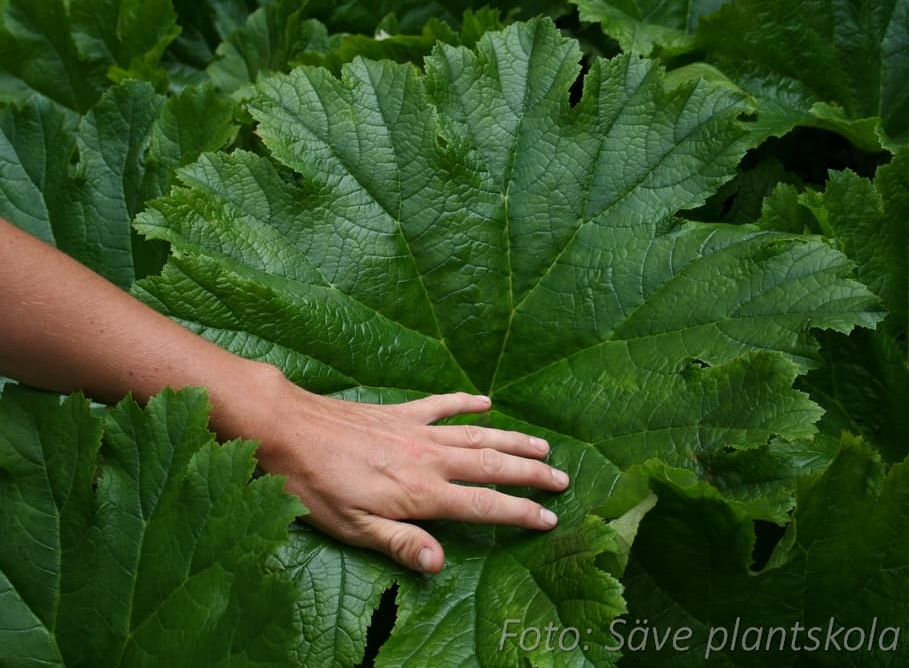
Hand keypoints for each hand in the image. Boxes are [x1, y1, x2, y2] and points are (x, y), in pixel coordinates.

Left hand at [235, 370, 568, 572]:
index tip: (549, 518)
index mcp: (420, 492)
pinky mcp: (399, 413)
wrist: (287, 428)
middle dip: (531, 473)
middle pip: (492, 466)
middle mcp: (428, 458)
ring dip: (512, 441)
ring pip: (477, 435)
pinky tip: (486, 402)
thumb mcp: (351, 527)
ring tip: (543, 445)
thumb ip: (399, 542)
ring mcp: (416, 431)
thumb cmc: (313, 485)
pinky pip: (442, 405)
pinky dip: (467, 403)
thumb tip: (440, 564)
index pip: (483, 504)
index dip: (519, 512)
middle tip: (563, 479)